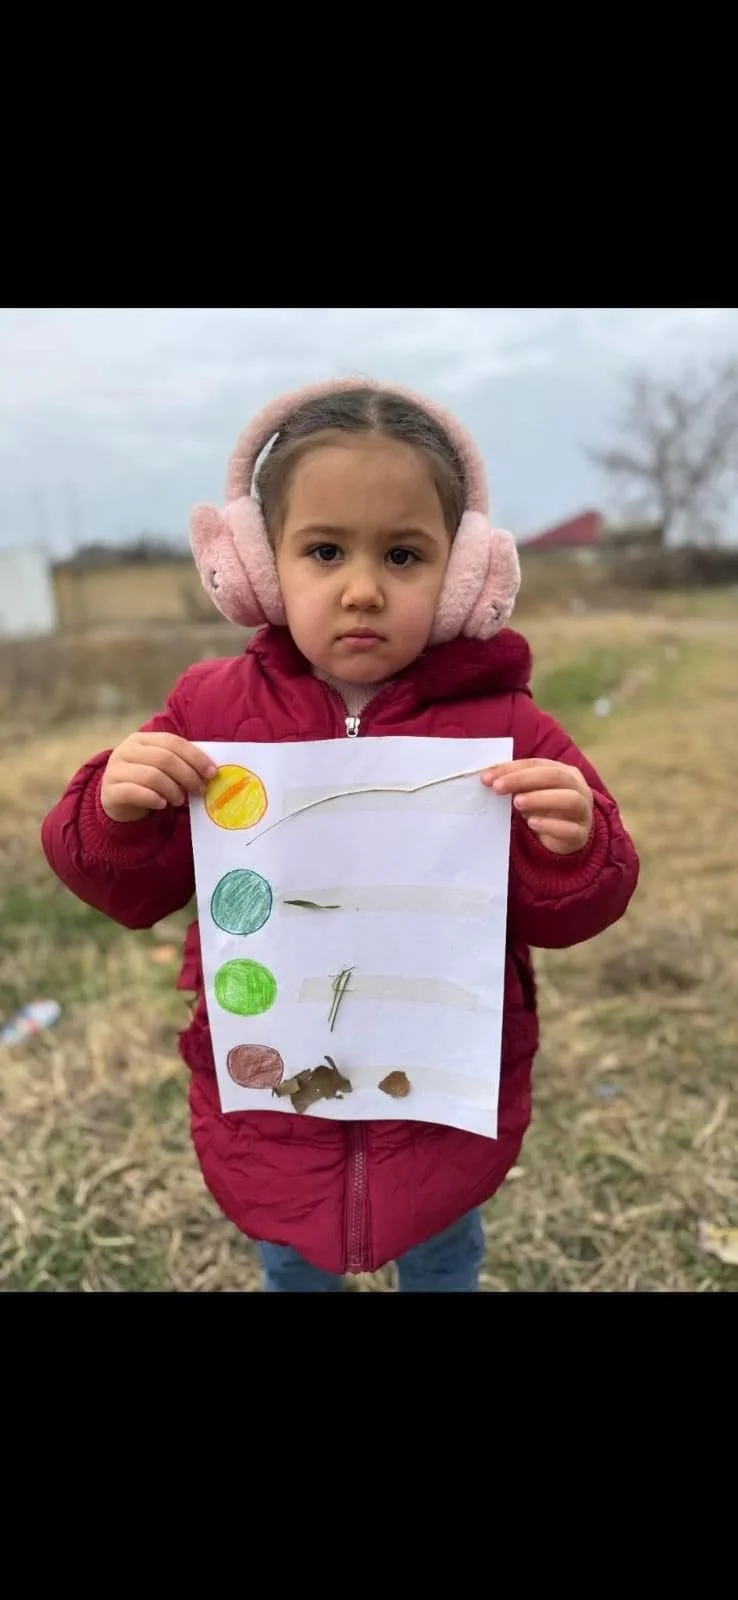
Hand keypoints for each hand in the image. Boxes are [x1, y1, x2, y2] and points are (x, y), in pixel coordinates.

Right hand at [100, 733, 217, 822]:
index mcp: (142, 739)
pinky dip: (153, 799)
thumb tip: (210, 772)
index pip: (173, 742)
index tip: (212, 773)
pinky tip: (162, 805)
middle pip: (165, 758)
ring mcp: (115, 769)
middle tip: (200, 790)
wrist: (116, 800)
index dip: (195, 757)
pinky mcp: (110, 790)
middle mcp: (126, 750)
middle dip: (188, 776)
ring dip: (173, 790)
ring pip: (152, 776)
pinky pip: (135, 792)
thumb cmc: (146, 782)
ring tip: (180, 801)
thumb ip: (180, 764)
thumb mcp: (162, 768)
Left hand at [481, 758, 592, 855]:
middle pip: (555, 776)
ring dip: (540, 799)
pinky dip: (550, 825)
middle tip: (498, 788)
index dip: (512, 768)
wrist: (565, 839)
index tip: (487, 778)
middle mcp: (578, 788)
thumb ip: (516, 784)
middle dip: (524, 779)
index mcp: (565, 772)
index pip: (538, 764)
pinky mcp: (580, 835)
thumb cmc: (545, 810)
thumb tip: (488, 778)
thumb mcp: (530, 794)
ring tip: (517, 803)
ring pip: (570, 800)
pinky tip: (532, 823)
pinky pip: (570, 829)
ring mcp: (583, 812)